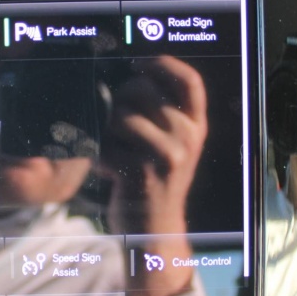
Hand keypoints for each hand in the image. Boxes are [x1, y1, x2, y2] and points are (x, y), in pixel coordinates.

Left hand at [99, 56, 207, 295]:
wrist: (155, 232)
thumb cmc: (157, 182)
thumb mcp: (175, 146)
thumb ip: (164, 114)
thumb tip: (130, 76)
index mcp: (197, 127)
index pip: (189, 81)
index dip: (162, 63)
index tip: (138, 64)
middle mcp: (187, 139)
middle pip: (142, 91)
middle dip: (119, 100)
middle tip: (115, 123)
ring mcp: (166, 156)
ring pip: (120, 116)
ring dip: (106, 130)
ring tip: (113, 149)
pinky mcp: (141, 174)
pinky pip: (105, 146)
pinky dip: (99, 156)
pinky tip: (109, 170)